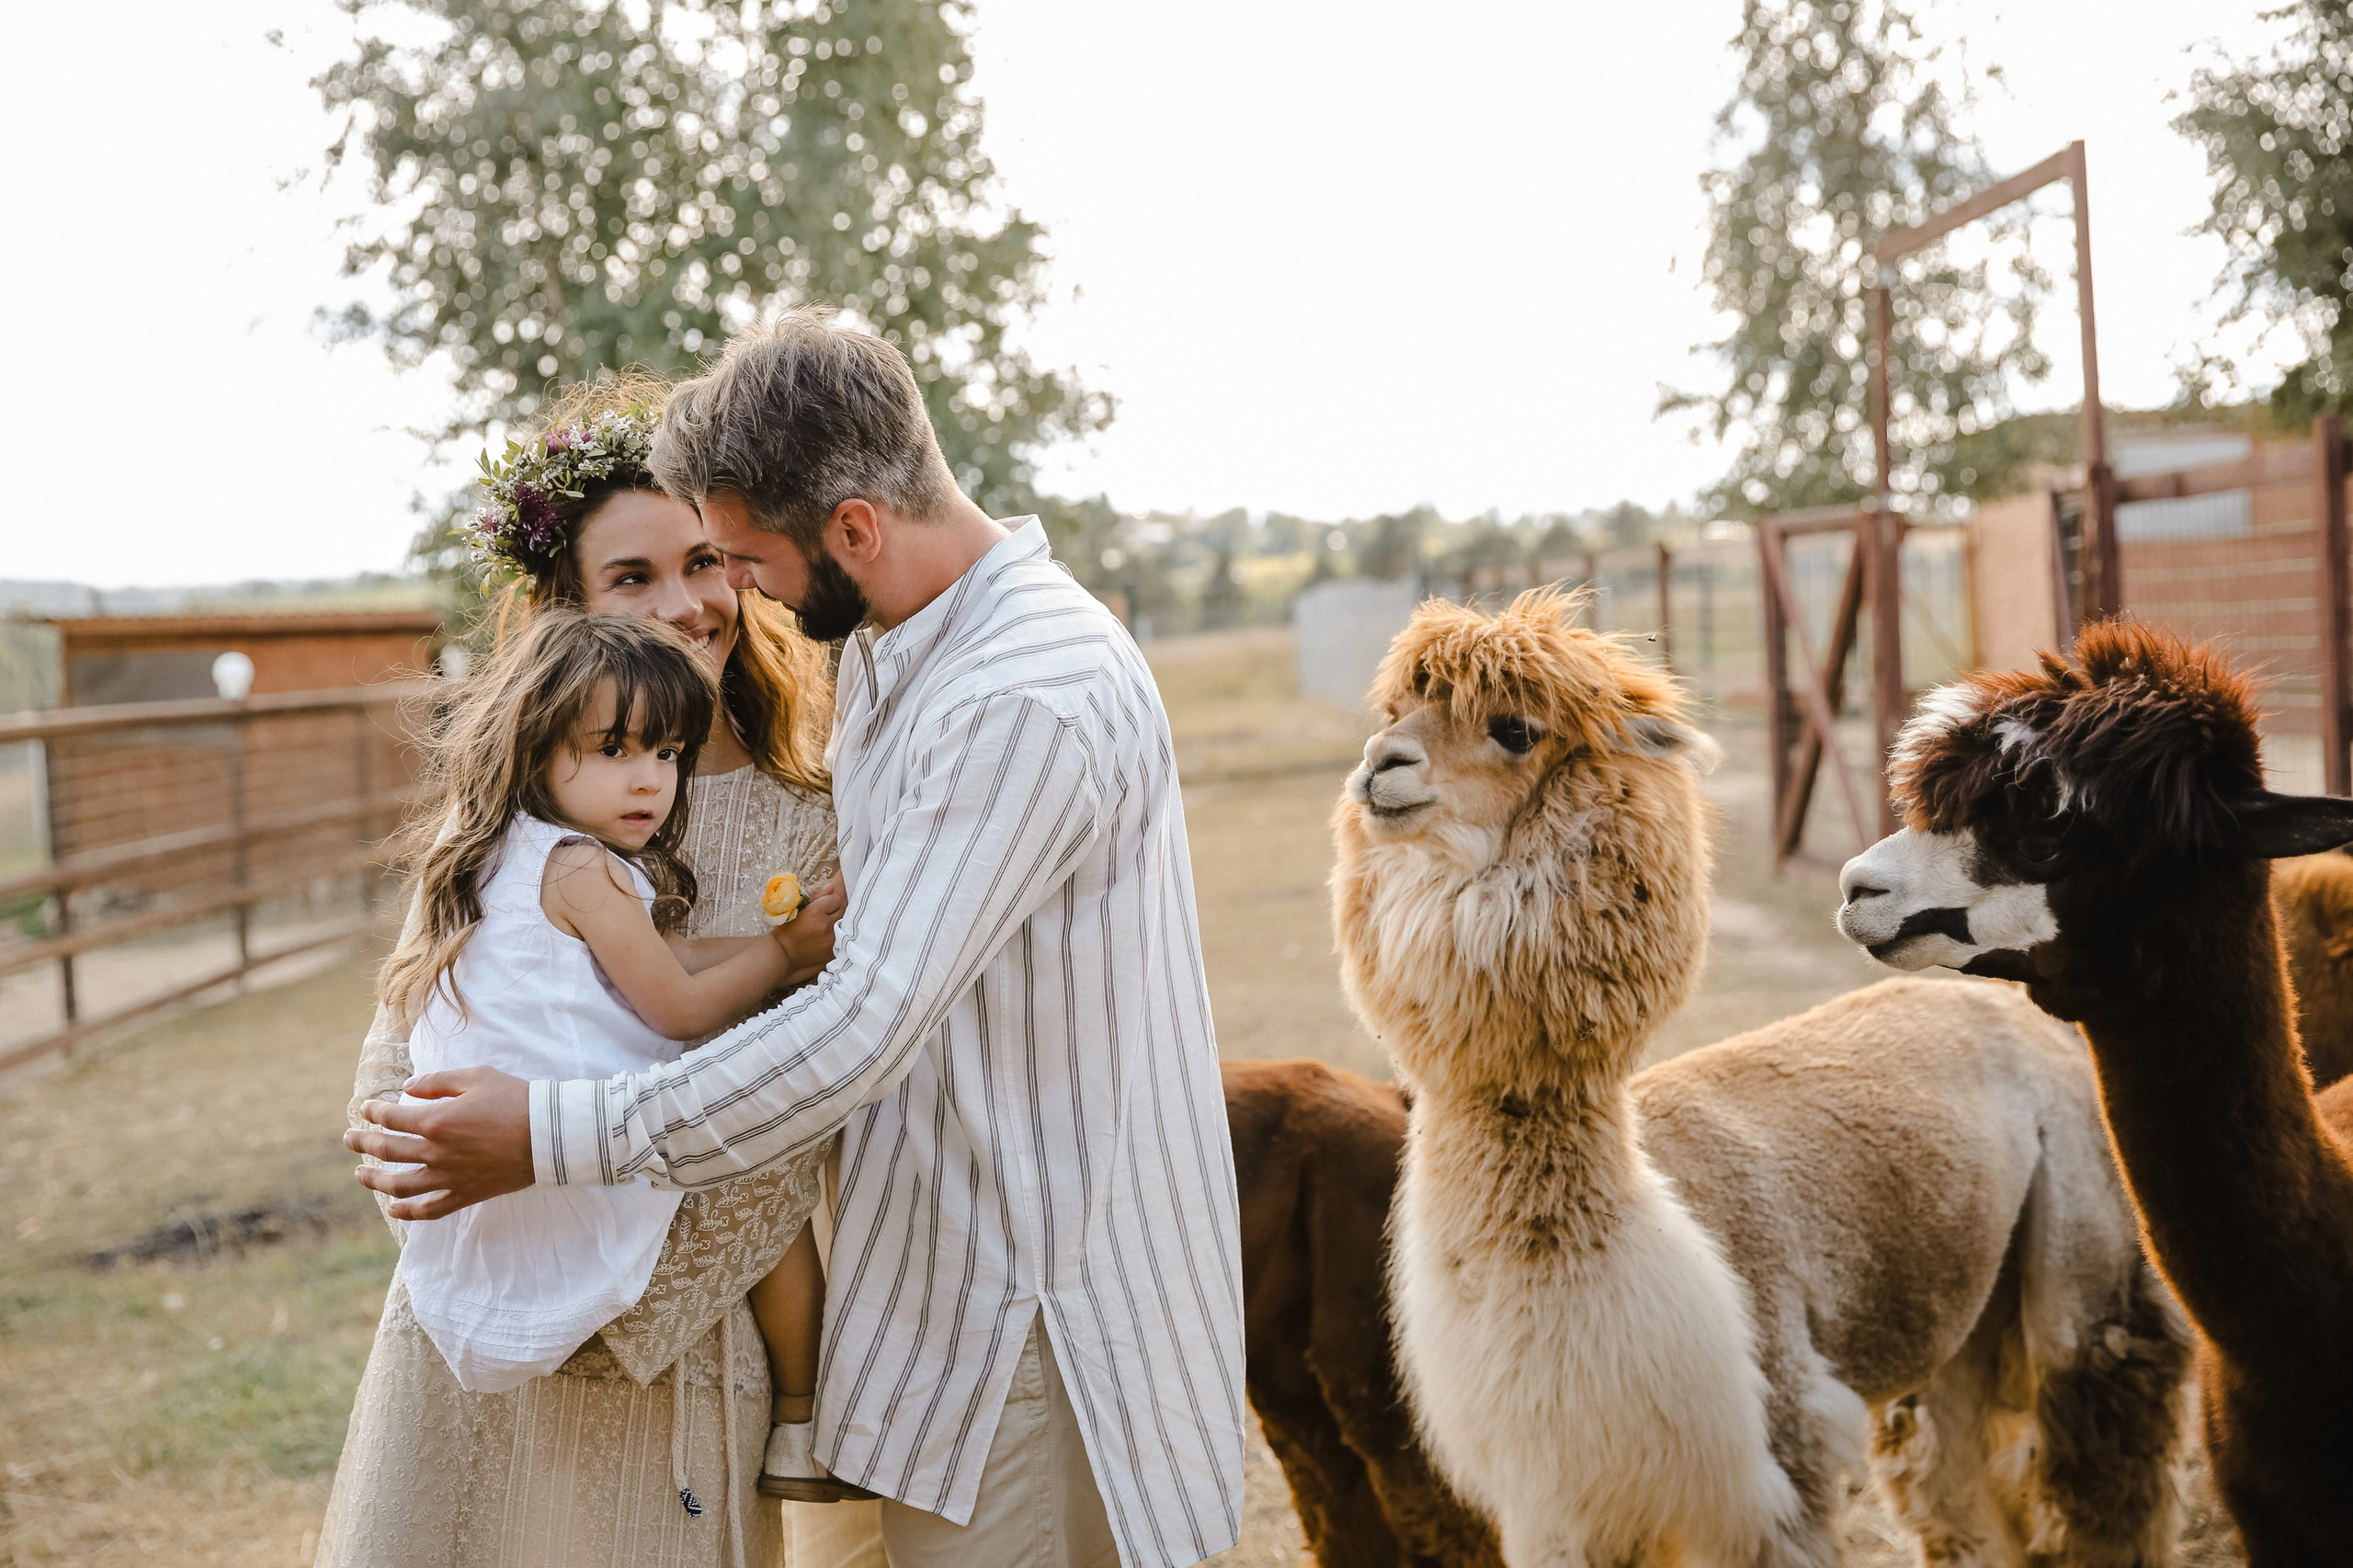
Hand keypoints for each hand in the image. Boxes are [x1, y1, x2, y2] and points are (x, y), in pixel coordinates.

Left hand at [344, 1066, 534, 1220]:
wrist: (549, 1135)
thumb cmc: (516, 1100)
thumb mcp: (477, 1077)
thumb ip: (437, 1081)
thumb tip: (408, 1088)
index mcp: (436, 1121)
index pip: (391, 1118)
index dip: (373, 1112)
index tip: (366, 1108)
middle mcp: (435, 1152)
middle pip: (386, 1150)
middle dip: (363, 1142)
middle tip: (349, 1139)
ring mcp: (449, 1177)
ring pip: (399, 1185)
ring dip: (374, 1180)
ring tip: (360, 1174)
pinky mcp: (464, 1193)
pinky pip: (428, 1209)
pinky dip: (406, 1212)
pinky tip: (393, 1207)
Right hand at [772, 871, 844, 987]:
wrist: (783, 954)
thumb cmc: (787, 929)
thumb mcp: (798, 908)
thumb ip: (817, 896)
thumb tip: (832, 886)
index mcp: (815, 913)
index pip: (835, 899)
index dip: (831, 899)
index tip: (827, 901)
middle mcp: (826, 926)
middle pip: (844, 909)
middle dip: (838, 908)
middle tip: (829, 911)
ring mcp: (832, 940)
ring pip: (846, 923)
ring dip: (841, 920)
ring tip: (829, 923)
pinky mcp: (835, 951)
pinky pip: (844, 937)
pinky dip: (841, 934)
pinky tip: (832, 934)